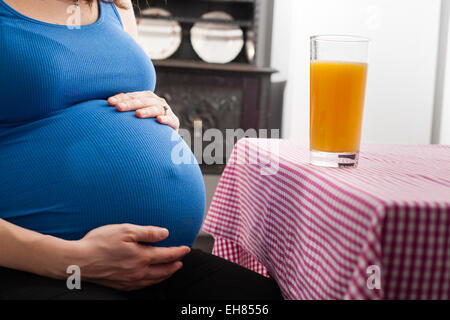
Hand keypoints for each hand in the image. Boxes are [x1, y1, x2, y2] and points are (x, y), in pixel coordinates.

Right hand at [73, 224, 189, 290]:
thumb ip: (147, 232)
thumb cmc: (99, 243)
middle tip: (181, 261)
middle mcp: (138, 271)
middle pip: (164, 271)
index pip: (167, 255)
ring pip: (154, 280)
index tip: (186, 248)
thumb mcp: (125, 230)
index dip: (179, 251)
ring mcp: (130, 280)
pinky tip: (150, 279)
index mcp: (142, 257)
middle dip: (175, 265)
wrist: (77, 261)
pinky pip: (143, 286)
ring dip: (165, 275)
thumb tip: (165, 233)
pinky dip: (152, 282)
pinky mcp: (121, 285)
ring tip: (170, 270)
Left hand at [107, 91, 179, 130]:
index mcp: (147, 97)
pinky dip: (165, 119)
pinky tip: (159, 120)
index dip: (121, 98)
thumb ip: (125, 108)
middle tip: (118, 108)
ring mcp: (166, 111)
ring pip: (156, 108)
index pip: (133, 96)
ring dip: (147, 111)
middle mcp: (157, 101)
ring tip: (138, 114)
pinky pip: (170, 120)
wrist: (166, 135)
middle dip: (130, 103)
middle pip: (143, 100)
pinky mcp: (174, 122)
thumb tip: (106, 104)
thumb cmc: (147, 124)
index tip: (109, 102)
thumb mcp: (136, 113)